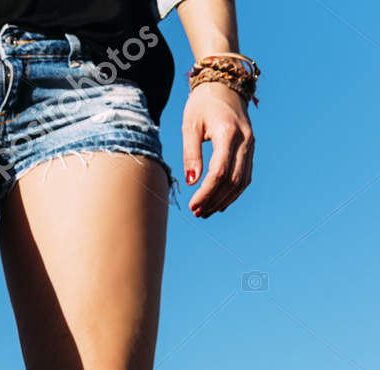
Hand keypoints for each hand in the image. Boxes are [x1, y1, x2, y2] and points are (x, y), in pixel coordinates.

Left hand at [182, 82, 254, 217]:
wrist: (224, 85)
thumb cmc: (202, 104)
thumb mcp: (190, 126)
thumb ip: (191, 154)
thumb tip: (192, 181)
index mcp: (228, 133)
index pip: (220, 172)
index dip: (206, 193)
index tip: (192, 205)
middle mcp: (245, 140)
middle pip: (233, 180)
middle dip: (215, 200)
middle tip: (197, 213)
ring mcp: (251, 145)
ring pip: (243, 181)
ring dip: (224, 200)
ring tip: (205, 211)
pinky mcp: (250, 148)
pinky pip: (246, 175)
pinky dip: (234, 191)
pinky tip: (219, 202)